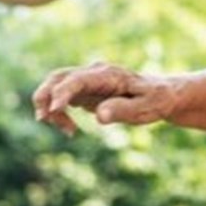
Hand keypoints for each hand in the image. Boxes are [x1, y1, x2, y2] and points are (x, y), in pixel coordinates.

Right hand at [30, 62, 177, 133]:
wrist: (161, 95)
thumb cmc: (156, 100)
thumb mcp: (147, 107)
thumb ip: (123, 110)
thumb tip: (99, 116)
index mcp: (108, 74)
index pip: (77, 79)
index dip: (62, 93)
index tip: (53, 110)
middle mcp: (93, 74)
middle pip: (57, 78)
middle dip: (44, 97)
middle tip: (45, 119)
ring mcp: (86, 81)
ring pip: (54, 87)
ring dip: (49, 108)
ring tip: (68, 131)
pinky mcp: (84, 91)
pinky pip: (61, 98)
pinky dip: (57, 113)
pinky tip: (70, 130)